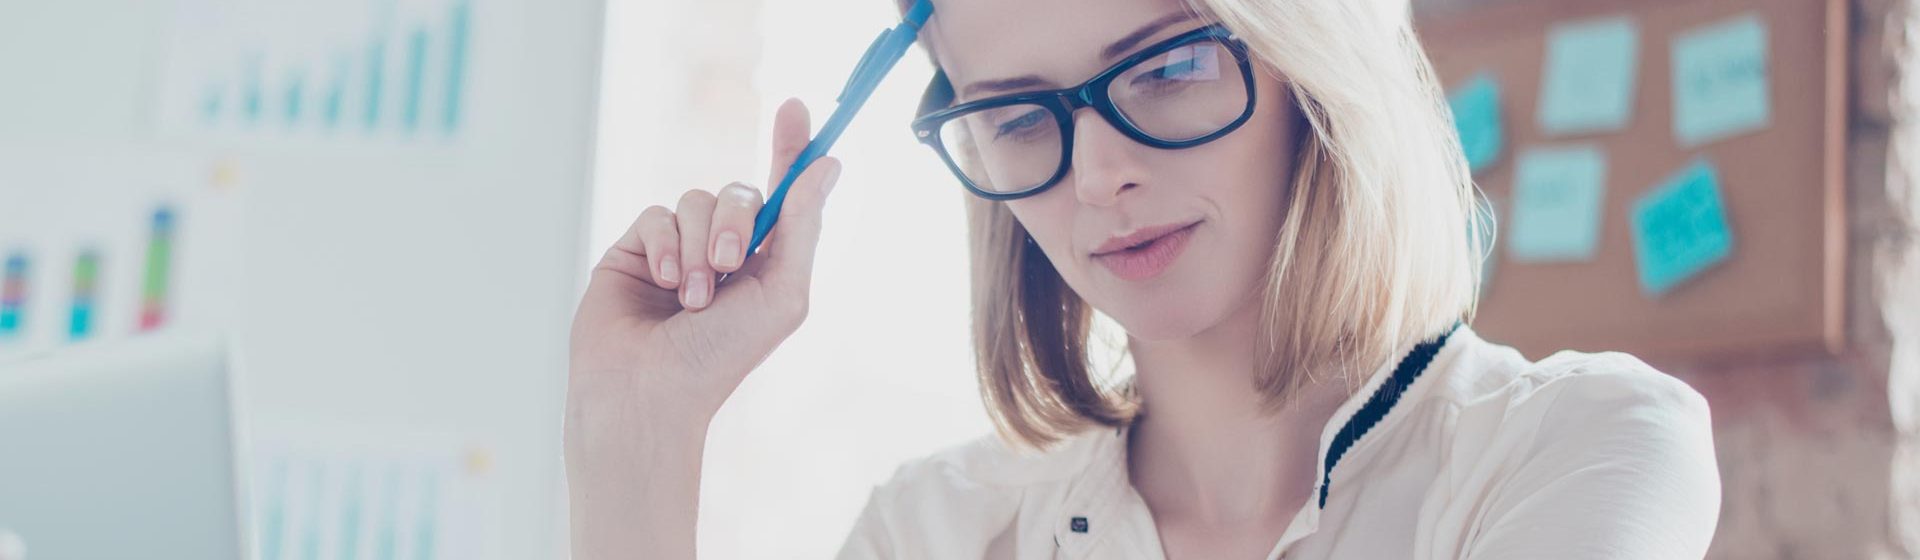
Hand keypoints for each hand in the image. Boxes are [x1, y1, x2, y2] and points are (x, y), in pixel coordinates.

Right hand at [565, 98, 840, 559]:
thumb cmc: (721, 357)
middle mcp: (724, 249)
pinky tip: (660, 282)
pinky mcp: (635, 248)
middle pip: (740, 191)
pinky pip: (656, 214)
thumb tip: (828, 165)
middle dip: (738, 223)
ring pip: (695, 200)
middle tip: (731, 266)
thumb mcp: (782, 294)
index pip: (782, 191)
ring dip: (698, 246)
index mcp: (767, 261)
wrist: (648, 391)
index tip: (796, 108)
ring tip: (690, 297)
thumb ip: (802, 228)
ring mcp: (678, 246)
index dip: (792, 148)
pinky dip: (664, 245)